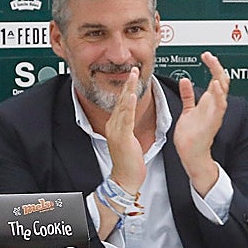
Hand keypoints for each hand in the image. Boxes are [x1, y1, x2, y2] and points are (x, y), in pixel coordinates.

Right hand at [104, 69, 146, 193]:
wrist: (124, 178)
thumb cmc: (129, 162)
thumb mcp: (128, 140)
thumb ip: (128, 128)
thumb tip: (131, 118)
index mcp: (115, 126)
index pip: (121, 103)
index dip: (127, 88)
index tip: (133, 76)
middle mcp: (113, 126)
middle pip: (121, 100)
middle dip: (128, 84)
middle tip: (134, 69)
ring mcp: (116, 131)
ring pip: (122, 106)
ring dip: (128, 89)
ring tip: (133, 76)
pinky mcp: (122, 137)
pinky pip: (125, 119)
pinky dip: (128, 106)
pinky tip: (130, 96)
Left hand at [174, 51, 225, 195]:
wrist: (190, 154)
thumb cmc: (190, 136)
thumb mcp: (188, 110)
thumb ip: (188, 96)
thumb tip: (185, 81)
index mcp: (209, 102)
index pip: (215, 79)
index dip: (212, 66)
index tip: (205, 55)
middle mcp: (214, 106)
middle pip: (221, 81)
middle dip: (216, 67)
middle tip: (209, 56)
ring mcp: (214, 113)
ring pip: (222, 91)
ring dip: (219, 77)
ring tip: (214, 64)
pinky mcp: (212, 122)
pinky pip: (219, 107)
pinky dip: (220, 96)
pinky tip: (216, 85)